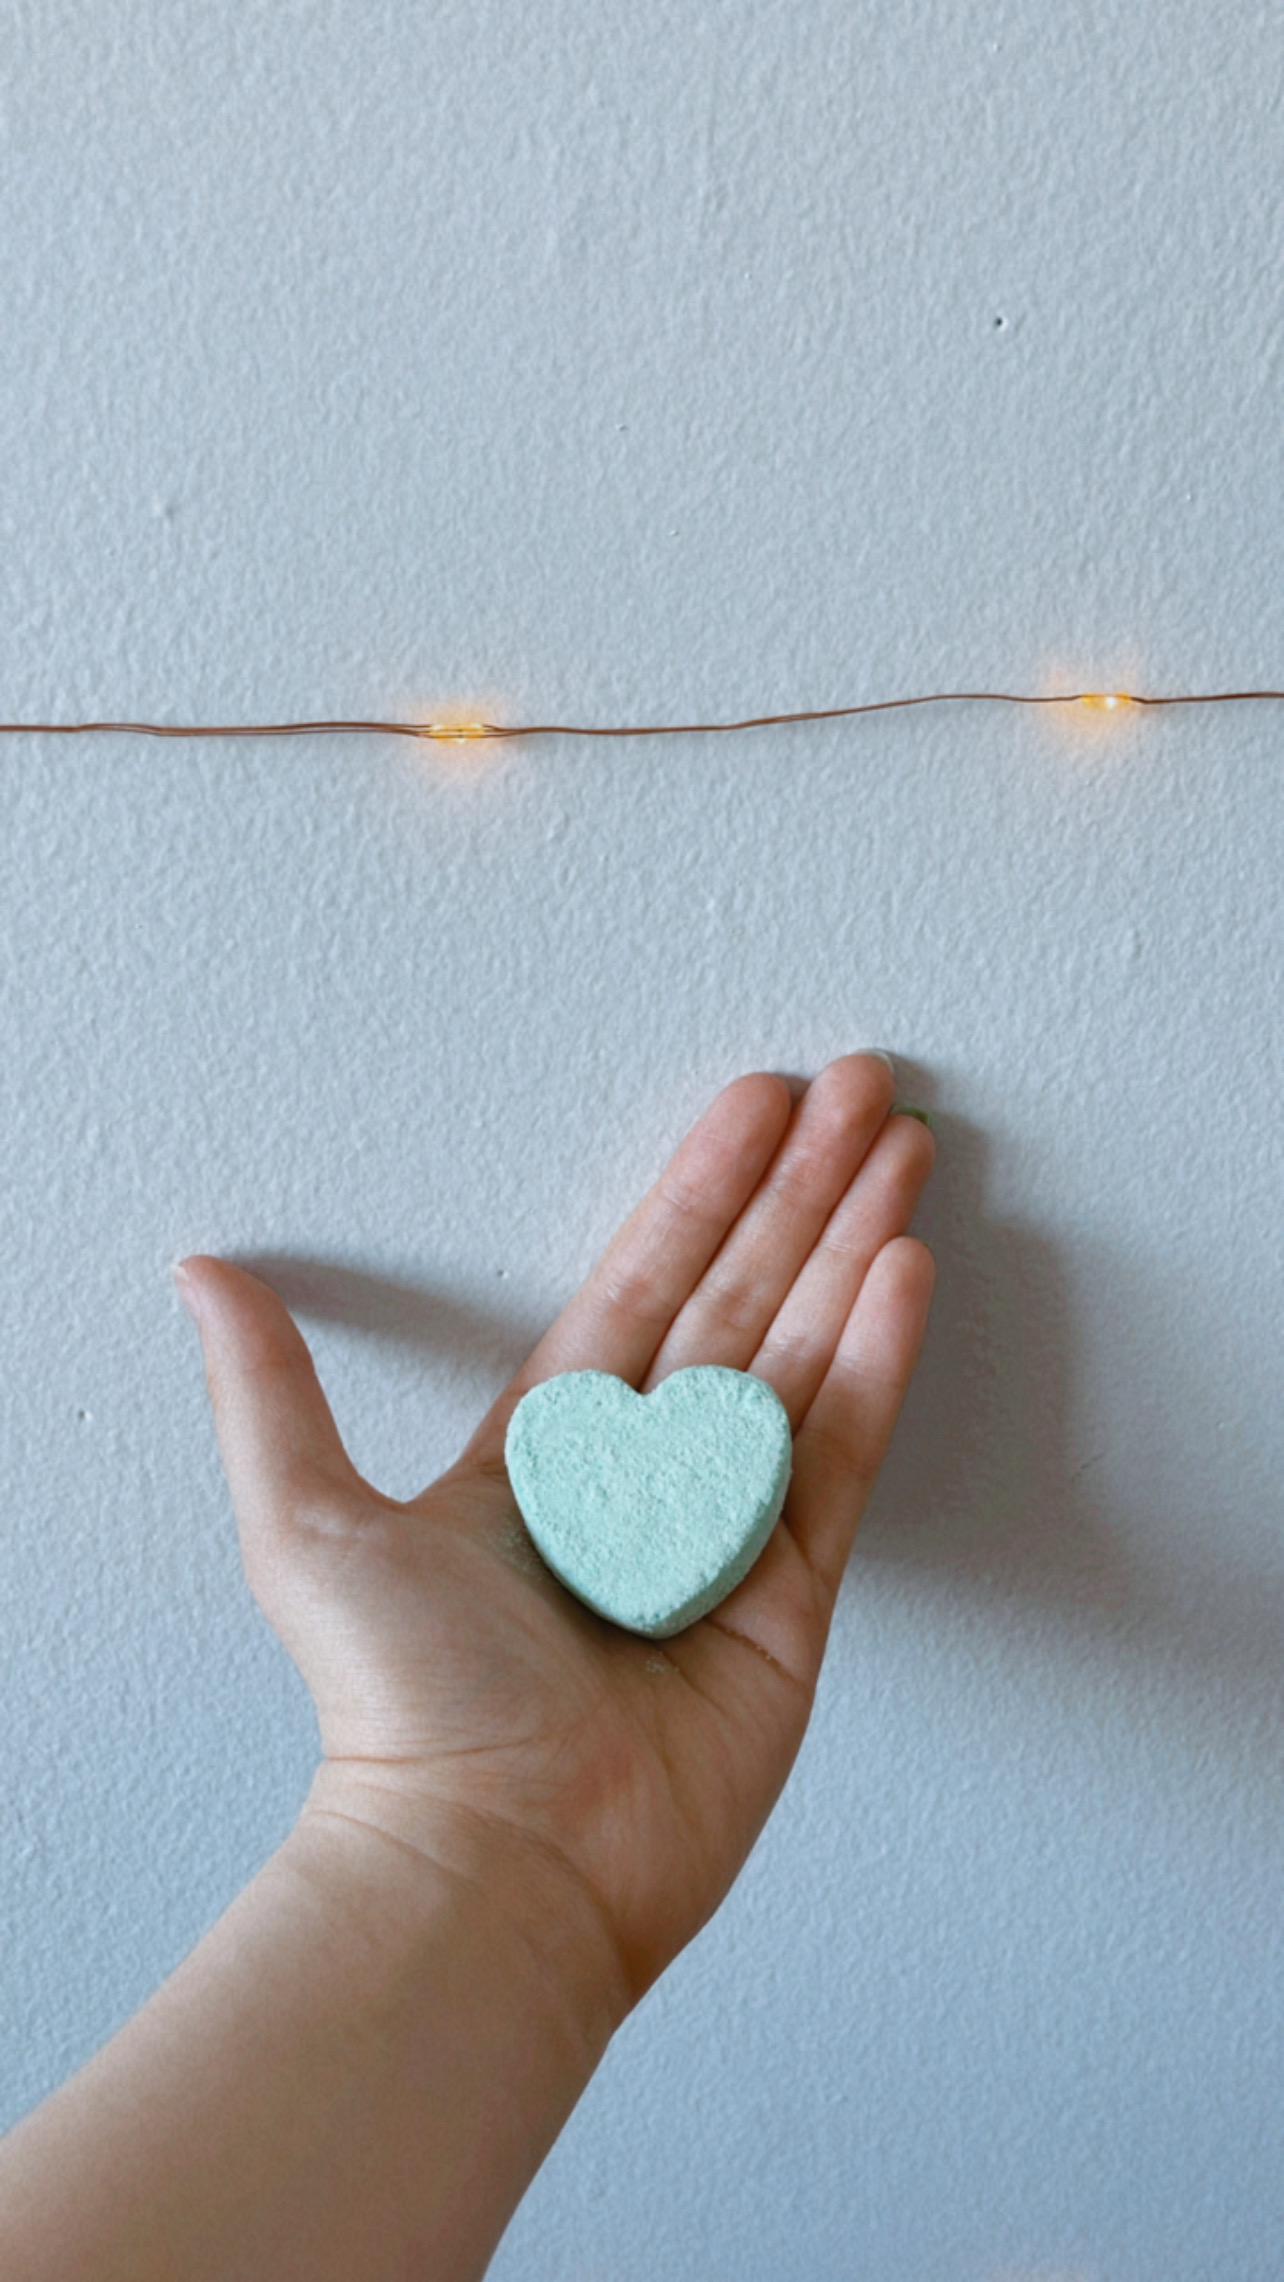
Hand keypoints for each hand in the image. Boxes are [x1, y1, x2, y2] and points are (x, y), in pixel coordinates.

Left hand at [176, 1054, 934, 2017]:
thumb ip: (271, 1387)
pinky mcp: (792, 1598)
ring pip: (801, 1354)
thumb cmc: (402, 1706)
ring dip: (853, 1249)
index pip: (640, 1284)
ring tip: (898, 1153)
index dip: (699, 1192)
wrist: (496, 1863)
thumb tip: (204, 1274)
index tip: (753, 1108)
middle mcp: (643, 1477)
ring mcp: (725, 1532)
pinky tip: (904, 1273)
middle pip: (739, 1297)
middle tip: (857, 1087)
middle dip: (799, 1192)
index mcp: (547, 1450)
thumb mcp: (307, 1520)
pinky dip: (877, 1361)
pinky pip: (840, 1454)